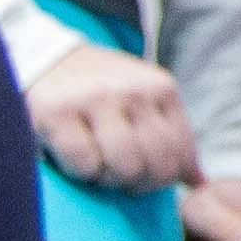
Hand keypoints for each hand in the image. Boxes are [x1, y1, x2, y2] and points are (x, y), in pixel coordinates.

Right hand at [24, 42, 200, 193]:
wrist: (42, 57)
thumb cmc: (98, 88)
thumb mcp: (143, 101)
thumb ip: (171, 135)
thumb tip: (198, 181)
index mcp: (161, 89)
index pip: (182, 153)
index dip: (165, 177)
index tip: (145, 175)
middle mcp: (134, 91)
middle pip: (157, 165)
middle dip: (138, 182)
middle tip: (118, 174)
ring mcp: (96, 99)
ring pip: (124, 167)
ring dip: (108, 178)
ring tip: (96, 164)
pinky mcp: (59, 112)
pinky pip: (84, 164)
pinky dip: (78, 171)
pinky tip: (71, 155)